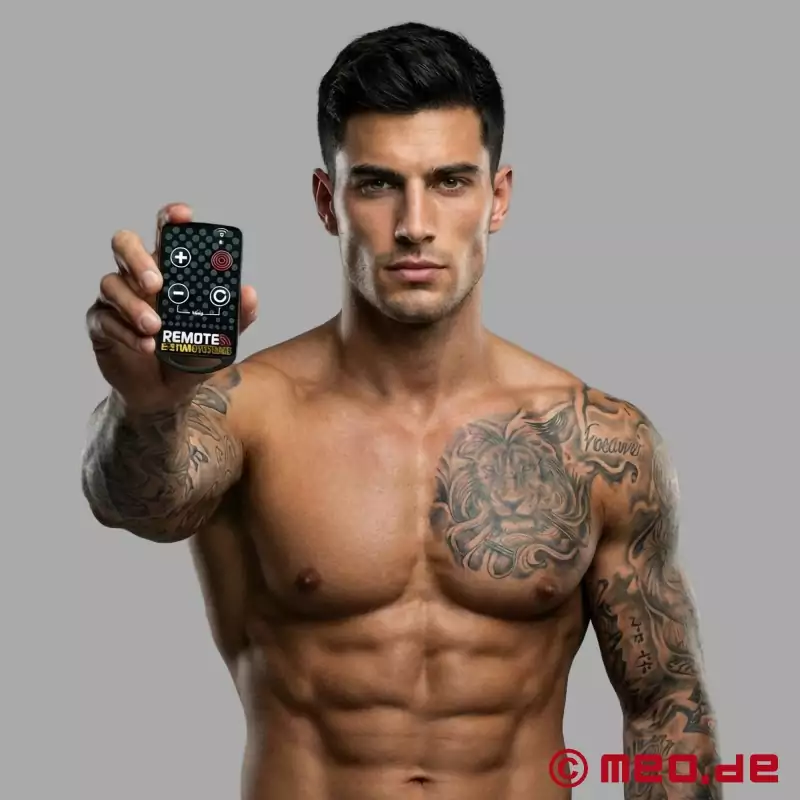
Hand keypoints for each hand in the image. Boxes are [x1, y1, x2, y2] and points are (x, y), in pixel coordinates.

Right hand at [87, 203, 257, 411]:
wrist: (168, 394)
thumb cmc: (190, 355)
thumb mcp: (219, 338)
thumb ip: (236, 316)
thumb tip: (248, 294)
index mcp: (169, 271)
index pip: (165, 234)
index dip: (170, 219)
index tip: (182, 216)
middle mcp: (139, 277)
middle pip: (125, 245)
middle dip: (138, 258)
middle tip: (157, 283)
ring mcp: (116, 299)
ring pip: (112, 283)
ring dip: (134, 305)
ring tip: (155, 327)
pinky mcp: (100, 324)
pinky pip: (106, 320)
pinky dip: (127, 333)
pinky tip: (147, 347)